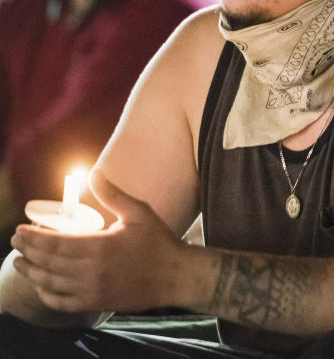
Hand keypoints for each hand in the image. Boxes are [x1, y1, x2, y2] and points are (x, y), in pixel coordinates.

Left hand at [10, 169, 186, 312]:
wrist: (175, 276)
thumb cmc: (158, 242)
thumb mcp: (138, 213)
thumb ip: (112, 194)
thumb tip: (93, 172)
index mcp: (99, 247)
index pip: (55, 243)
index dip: (33, 237)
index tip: (20, 230)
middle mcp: (91, 271)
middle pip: (48, 262)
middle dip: (28, 251)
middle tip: (16, 241)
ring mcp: (92, 290)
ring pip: (50, 283)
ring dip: (31, 272)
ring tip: (19, 262)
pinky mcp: (96, 303)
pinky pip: (62, 303)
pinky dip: (47, 295)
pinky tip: (41, 286)